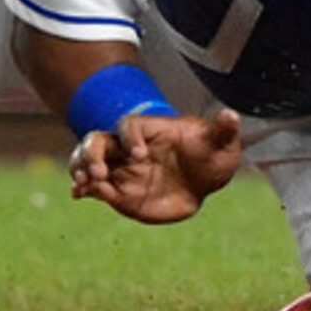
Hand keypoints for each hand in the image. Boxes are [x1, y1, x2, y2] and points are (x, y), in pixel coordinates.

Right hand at [67, 110, 242, 223]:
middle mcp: (130, 148)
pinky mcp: (118, 192)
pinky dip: (83, 189)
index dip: (130, 137)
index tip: (140, 155)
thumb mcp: (221, 145)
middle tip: (99, 173)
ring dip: (81, 169)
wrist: (202, 183)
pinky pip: (94, 188)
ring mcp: (122, 170)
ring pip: (88, 161)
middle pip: (97, 140)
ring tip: (82, 184)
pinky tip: (79, 195)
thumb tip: (231, 115)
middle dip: (92, 153)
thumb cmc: (210, 156)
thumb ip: (223, 130)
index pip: (128, 125)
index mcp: (151, 132)